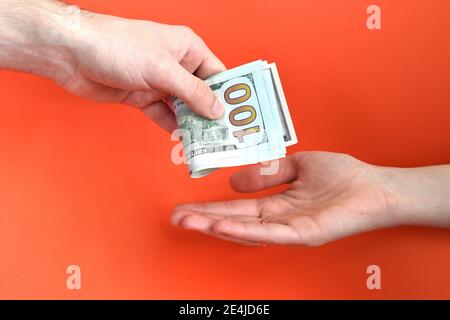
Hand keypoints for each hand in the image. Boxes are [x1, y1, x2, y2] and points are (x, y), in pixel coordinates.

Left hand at [62, 14, 225, 131]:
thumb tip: (217, 110)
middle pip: (201, 94)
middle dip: (211, 115)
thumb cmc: (117, 47)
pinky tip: (182, 140)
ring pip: (183, 107)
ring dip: (192, 125)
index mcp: (187, 48)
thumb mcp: (163, 69)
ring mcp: (158, 82)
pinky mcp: (142, 96)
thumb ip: (192, 91)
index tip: (240, 117)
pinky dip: (172, 127)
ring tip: (207, 143)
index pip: (217, 74)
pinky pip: (163, 115)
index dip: (229, 96)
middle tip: (225, 136)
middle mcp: (176, 65)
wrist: (72, 54)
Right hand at [172, 152, 403, 245]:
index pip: (235, 208)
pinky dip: (243, 231)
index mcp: (275, 204)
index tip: (186, 206)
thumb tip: (235, 181)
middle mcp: (278, 219)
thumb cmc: (342, 177)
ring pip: (246, 230)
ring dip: (216, 227)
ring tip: (190, 223)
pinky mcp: (304, 234)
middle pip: (234, 221)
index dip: (210, 208)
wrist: (373, 186)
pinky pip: (270, 233)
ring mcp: (290, 229)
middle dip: (203, 220)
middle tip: (176, 219)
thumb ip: (266, 172)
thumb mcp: (297, 165)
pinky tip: (222, 227)